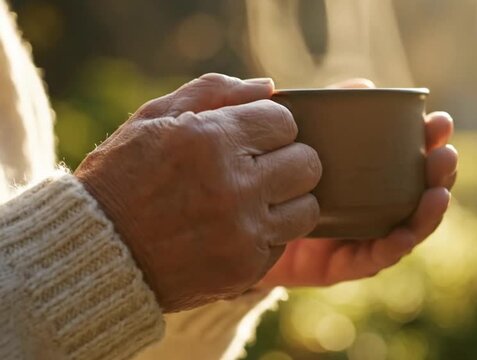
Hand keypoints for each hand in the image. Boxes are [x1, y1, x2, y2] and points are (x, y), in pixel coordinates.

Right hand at [75, 74, 321, 311]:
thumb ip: (213, 92)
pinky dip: (268, 232)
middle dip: (288, 159)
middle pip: (307, 163)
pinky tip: (237, 227)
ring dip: (288, 199)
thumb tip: (267, 88)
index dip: (271, 126)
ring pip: (308, 207)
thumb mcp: (154, 117)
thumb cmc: (124, 175)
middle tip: (262, 166)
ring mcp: (243, 232)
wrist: (98, 251)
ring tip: (256, 198)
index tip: (255, 136)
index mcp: (211, 141)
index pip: (285, 122)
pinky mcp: (246, 268)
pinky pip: (284, 241)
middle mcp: (234, 188)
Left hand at [258, 79, 457, 287]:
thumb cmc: (279, 178)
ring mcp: (364, 237)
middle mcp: (374, 207)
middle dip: (439, 172)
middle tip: (445, 153)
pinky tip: (406, 232)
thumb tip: (364, 83)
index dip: (431, 140)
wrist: (244, 226)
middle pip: (419, 191)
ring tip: (438, 191)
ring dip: (429, 211)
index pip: (411, 156)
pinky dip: (395, 245)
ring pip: (409, 226)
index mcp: (370, 176)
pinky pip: (376, 258)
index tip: (440, 121)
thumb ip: (331, 110)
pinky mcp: (346, 265)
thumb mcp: (302, 140)